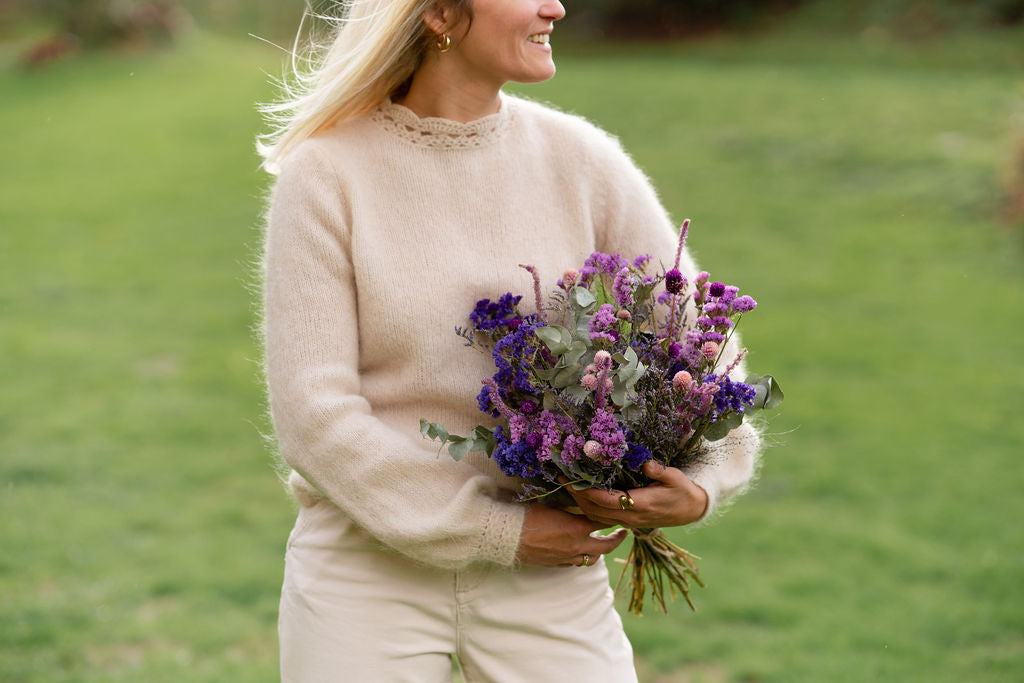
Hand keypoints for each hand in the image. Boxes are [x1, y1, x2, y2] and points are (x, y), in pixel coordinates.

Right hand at [515, 503, 628, 567]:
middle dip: (616, 540)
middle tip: (622, 533)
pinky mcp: (555, 565)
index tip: (619, 513)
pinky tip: (578, 551)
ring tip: (600, 544)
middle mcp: (576, 546)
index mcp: (577, 528)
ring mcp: (566, 558)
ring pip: (591, 560)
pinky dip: (580, 557)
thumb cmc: (526, 515)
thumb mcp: (550, 503)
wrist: (507, 537)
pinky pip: (574, 564)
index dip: (613, 517)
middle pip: (605, 547)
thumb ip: (567, 504)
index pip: (603, 522)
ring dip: (598, 551)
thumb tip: (576, 497)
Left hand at [564, 461, 708, 528]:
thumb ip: (660, 471)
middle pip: (595, 510)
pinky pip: (601, 518)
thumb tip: (646, 462)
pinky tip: (580, 496)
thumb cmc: (682, 491)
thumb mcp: (675, 478)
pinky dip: (588, 509)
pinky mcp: (626, 522)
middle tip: (562, 479)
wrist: (690, 510)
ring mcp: (628, 522)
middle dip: (577, 496)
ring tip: (567, 486)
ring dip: (579, 503)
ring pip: (596, 517)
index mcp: (641, 505)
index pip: (607, 500)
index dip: (588, 492)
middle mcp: (631, 517)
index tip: (574, 480)